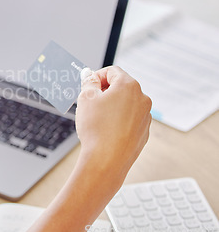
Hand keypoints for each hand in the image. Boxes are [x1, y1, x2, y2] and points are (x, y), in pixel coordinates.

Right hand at [75, 66, 151, 182]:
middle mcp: (142, 99)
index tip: (87, 86)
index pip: (112, 71)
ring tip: (97, 119)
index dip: (96, 77)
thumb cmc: (96, 128)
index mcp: (129, 86)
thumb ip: (88, 82)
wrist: (106, 160)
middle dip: (104, 92)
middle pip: (121, 87)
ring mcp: (145, 116)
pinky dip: (118, 121)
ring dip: (112, 106)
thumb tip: (89, 74)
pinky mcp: (144, 132)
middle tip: (89, 103)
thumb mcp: (86, 98)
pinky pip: (129, 120)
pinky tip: (106, 131)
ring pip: (126, 104)